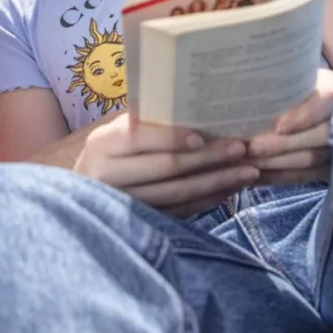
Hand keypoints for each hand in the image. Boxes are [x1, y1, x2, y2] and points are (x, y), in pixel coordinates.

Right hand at [74, 112, 259, 216]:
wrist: (85, 193)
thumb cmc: (111, 153)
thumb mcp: (118, 133)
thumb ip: (147, 123)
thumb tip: (198, 108)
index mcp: (103, 144)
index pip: (139, 136)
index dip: (172, 136)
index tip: (203, 135)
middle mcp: (108, 175)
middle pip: (165, 167)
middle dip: (208, 158)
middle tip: (241, 149)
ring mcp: (125, 204)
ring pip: (177, 194)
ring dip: (216, 182)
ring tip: (247, 172)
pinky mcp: (141, 224)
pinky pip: (179, 212)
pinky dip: (207, 201)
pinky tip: (229, 190)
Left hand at [245, 69, 332, 186]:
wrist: (316, 107)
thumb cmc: (294, 87)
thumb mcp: (293, 79)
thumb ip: (281, 83)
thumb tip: (246, 87)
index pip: (327, 101)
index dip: (304, 115)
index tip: (278, 126)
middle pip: (318, 137)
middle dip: (282, 145)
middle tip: (251, 148)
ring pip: (311, 161)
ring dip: (276, 164)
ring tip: (246, 164)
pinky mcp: (330, 169)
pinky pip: (305, 177)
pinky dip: (278, 177)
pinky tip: (255, 177)